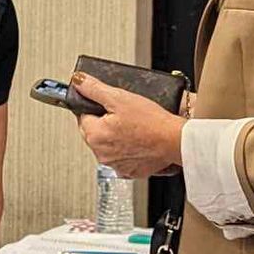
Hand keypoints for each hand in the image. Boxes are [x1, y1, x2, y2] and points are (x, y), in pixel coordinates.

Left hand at [70, 73, 186, 178]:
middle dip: (104, 122)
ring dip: (114, 137)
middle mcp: (101, 154)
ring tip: (132, 127)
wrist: (175, 140)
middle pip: (93, 132)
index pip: (83, 116)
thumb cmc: (151, 121)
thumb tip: (78, 81)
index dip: (95, 107)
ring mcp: (115, 165)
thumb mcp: (119, 97)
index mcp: (94, 136)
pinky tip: (138, 141)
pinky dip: (127, 150)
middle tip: (123, 115)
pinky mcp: (129, 171)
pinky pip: (121, 158)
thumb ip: (94, 89)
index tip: (108, 105)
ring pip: (107, 146)